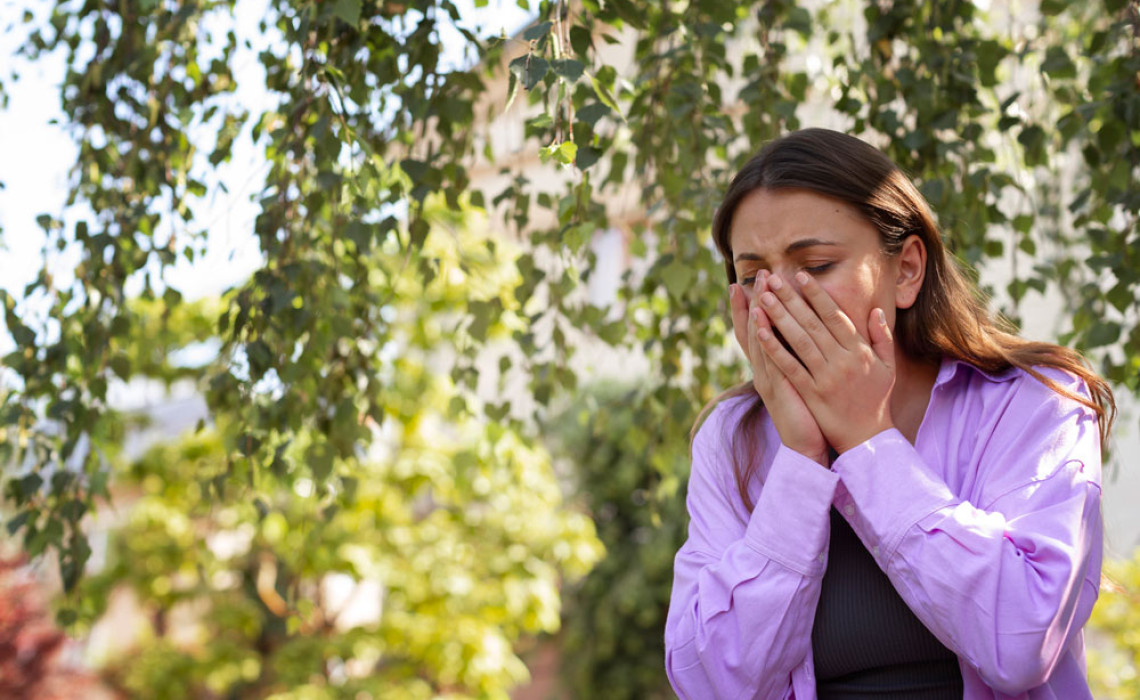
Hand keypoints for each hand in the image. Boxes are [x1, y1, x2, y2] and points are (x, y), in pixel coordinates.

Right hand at [730, 271, 828, 465]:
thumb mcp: (802, 379)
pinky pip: (769, 360)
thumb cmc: (808, 413)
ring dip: (757, 314)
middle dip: (755, 301)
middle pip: (754, 330)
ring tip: (758, 289)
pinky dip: (763, 340)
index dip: (751, 308)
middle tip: (757, 275)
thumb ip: (801, 357)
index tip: (748, 283)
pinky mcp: (777, 389)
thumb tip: (806, 332)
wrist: (806, 446)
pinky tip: (761, 322)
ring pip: (759, 341)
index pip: (758, 331)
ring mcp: (768, 378)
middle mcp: (764, 369)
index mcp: (771, 366)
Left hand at [752, 272, 894, 453]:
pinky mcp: (811, 393)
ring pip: (799, 341)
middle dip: (791, 299)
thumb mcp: (887, 366)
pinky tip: (760, 332)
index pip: (834, 316)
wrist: (867, 438)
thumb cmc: (876, 399)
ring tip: (763, 298)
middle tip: (773, 279)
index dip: (816, 294)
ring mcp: (825, 378)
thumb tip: (875, 310)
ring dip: (779, 318)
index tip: (801, 276)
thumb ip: (881, 337)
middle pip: (813, 324)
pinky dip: (774, 349)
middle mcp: (842, 361)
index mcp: (858, 351)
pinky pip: (790, 367)